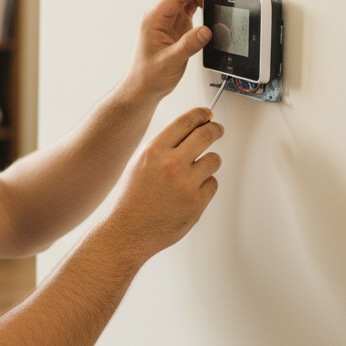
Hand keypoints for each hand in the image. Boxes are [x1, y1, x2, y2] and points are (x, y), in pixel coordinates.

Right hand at [107, 106, 223, 261]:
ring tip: (195, 172)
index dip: (200, 115)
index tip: (207, 114)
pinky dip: (205, 186)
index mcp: (154, 151)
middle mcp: (171, 164)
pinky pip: (212, 184)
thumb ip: (163, 148)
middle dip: (216, 129)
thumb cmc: (133, 199)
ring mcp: (186, 184)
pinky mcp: (197, 202)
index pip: (185, 122)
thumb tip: (188, 132)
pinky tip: (189, 192)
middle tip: (217, 130)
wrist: (129, 231)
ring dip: (209, 162)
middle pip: (206, 135)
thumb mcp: (139, 164)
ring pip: (214, 160)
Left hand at [125, 0, 222, 102]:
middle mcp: (157, 16)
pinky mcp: (173, 25)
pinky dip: (198, 2)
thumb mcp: (171, 62)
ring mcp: (165, 20)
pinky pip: (186, 6)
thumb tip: (204, 31)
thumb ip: (188, 46)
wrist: (143, 86)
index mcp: (153, 20)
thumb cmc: (149, 76)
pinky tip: (207, 6)